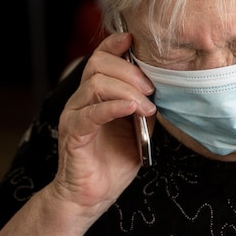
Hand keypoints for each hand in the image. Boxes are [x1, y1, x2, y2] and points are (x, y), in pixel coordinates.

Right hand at [50, 33, 155, 215]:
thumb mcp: (140, 128)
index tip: (134, 40)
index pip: (100, 57)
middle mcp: (81, 100)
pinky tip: (131, 109)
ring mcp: (74, 115)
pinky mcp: (73, 134)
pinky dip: (113, 106)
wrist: (93, 195)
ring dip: (127, 90)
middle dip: (129, 71)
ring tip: (146, 106)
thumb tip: (163, 87)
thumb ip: (145, 105)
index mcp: (95, 94)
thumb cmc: (115, 161)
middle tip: (151, 89)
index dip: (115, 44)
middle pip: (98, 64)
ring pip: (96, 84)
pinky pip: (91, 113)